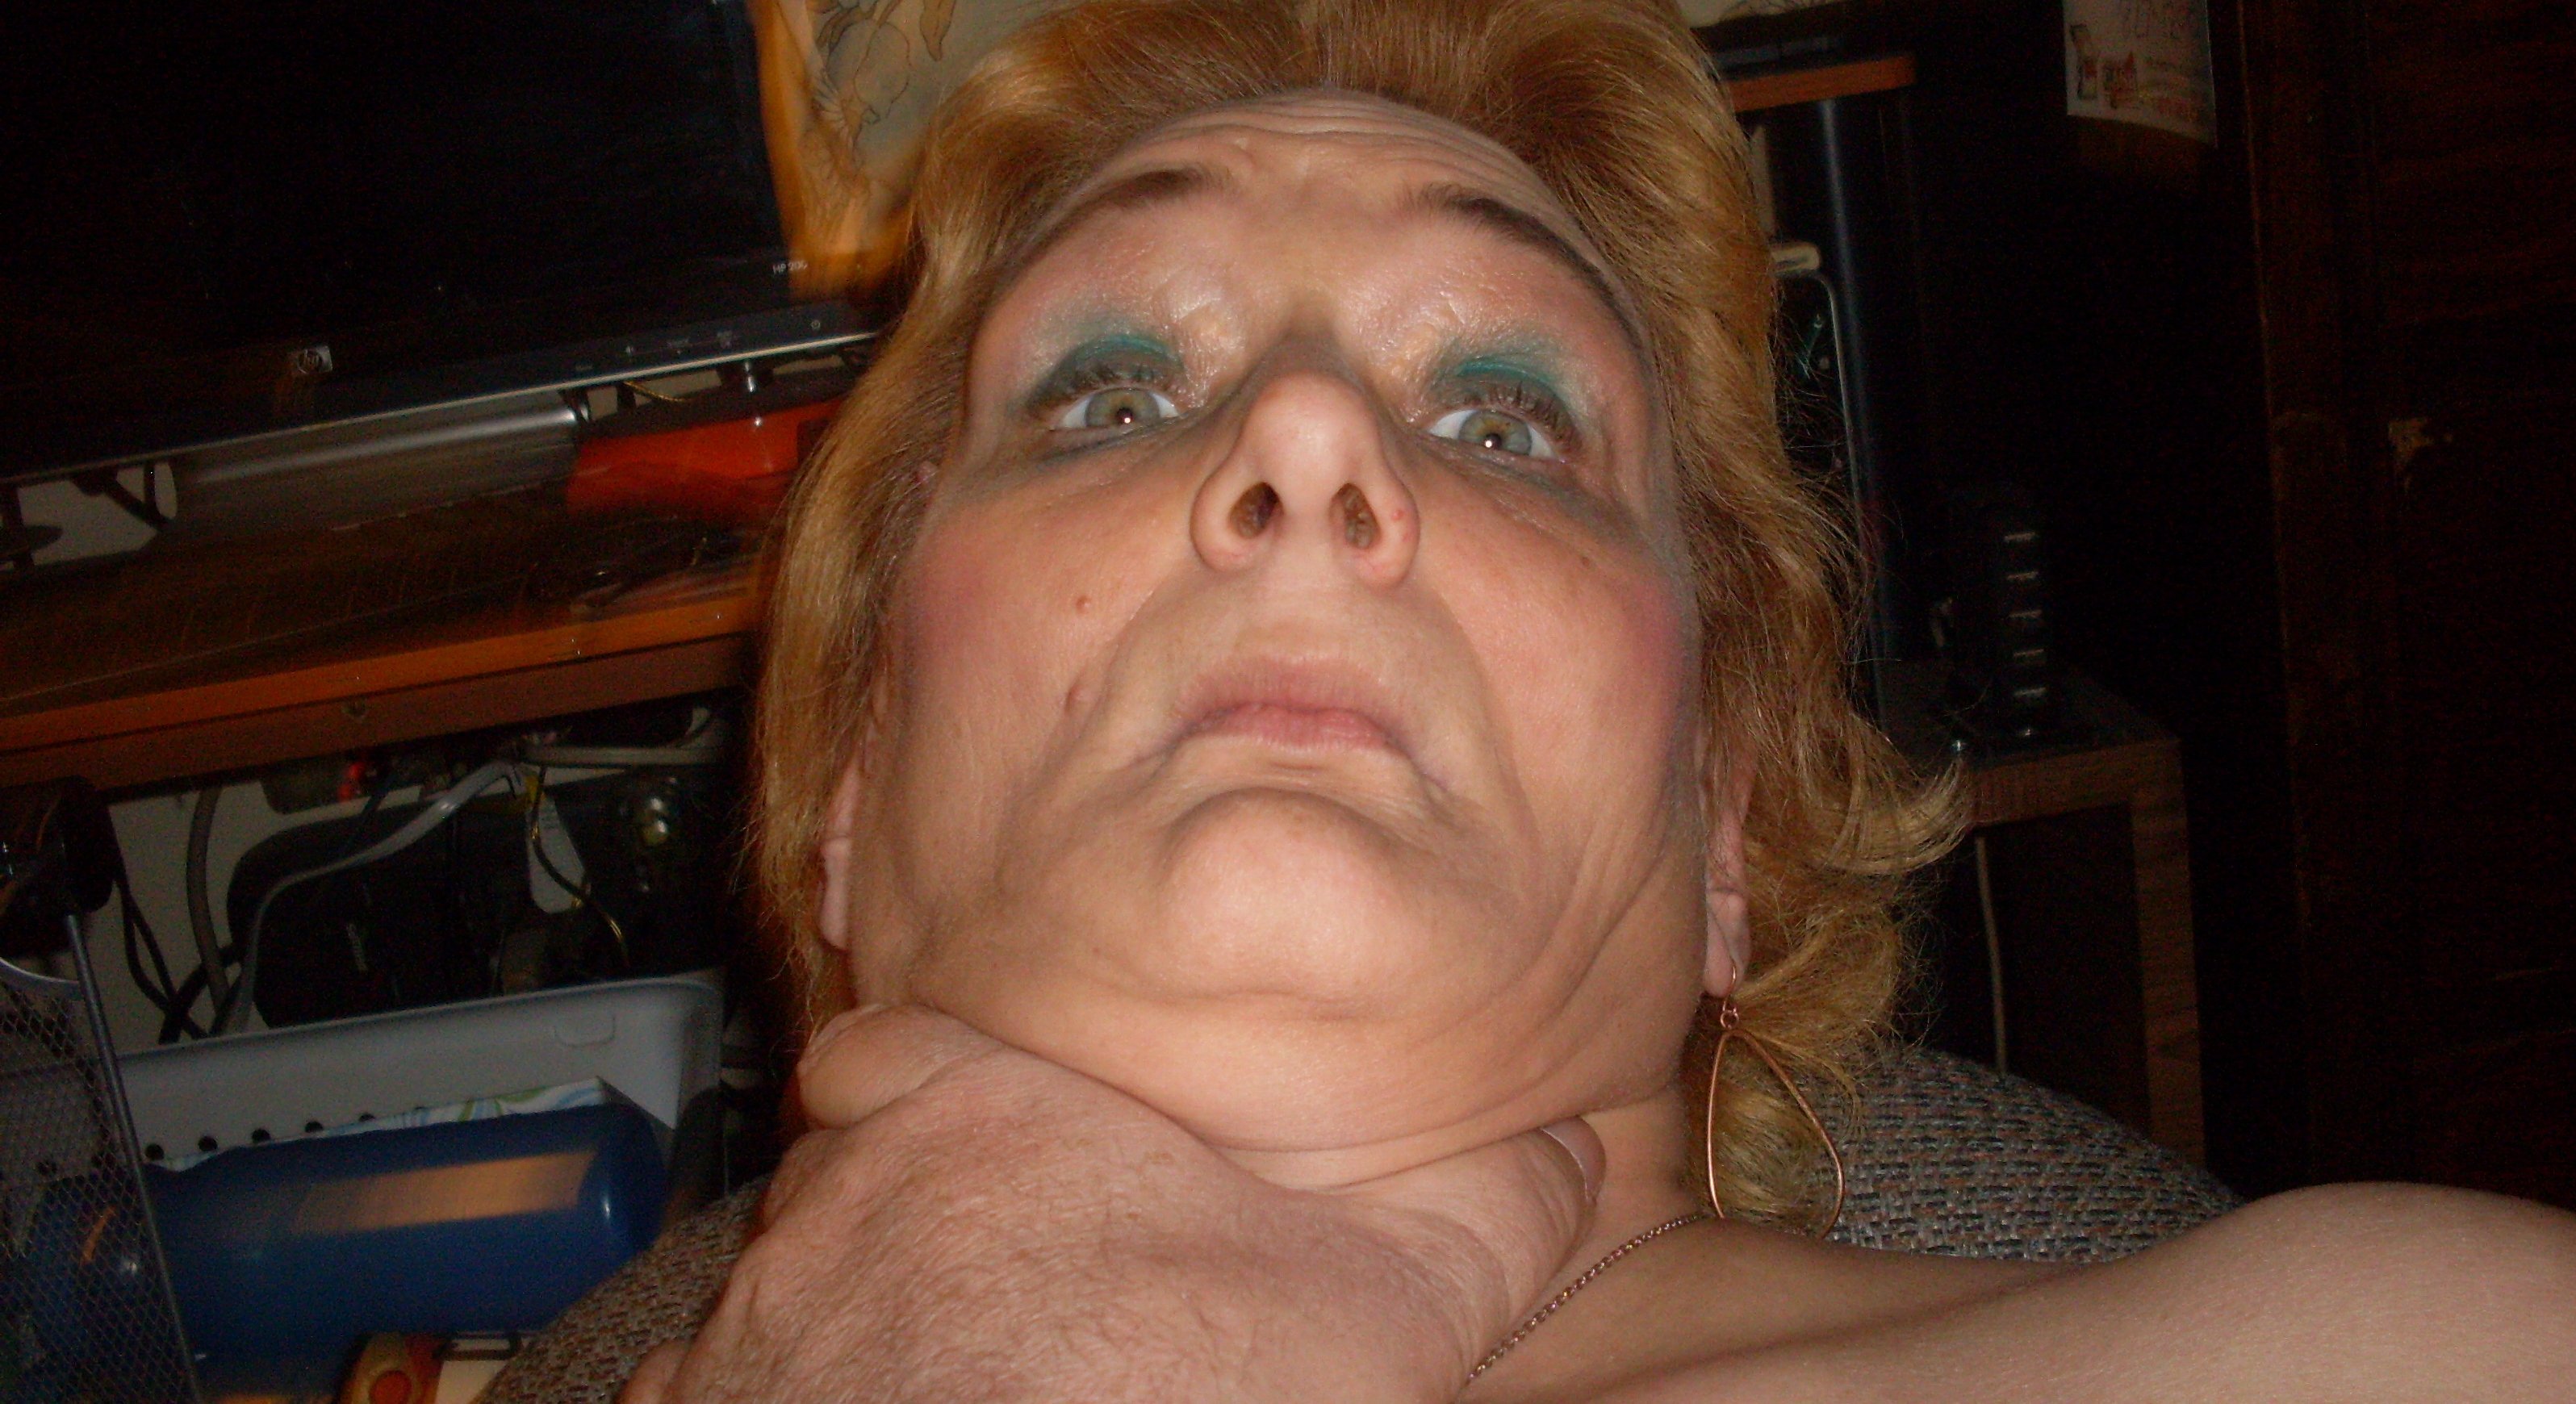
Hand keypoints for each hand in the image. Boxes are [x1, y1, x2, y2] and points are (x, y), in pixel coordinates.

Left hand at [621, 1006, 1600, 1402]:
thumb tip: (1569, 1149)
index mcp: (976, 1124)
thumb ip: (1478, 1215)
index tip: (952, 1112)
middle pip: (833, 1175)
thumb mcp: (1380, 1298)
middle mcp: (832, 1205)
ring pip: (777, 1298)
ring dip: (833, 1333)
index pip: (893, 1049)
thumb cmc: (1165, 1386)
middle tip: (967, 1295)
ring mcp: (750, 1331)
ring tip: (919, 1384)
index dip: (919, 1076)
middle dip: (884, 1221)